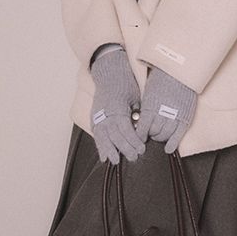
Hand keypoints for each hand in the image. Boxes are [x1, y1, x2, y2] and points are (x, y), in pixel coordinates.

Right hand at [90, 49, 145, 163]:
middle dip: (125, 149)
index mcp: (117, 109)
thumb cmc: (125, 84)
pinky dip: (100, 146)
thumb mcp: (136, 97)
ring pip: (103, 138)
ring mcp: (98, 117)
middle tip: (134, 157)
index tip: (142, 149)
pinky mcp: (94, 118)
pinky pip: (97, 135)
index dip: (134, 141)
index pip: (126, 130)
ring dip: (110, 151)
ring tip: (116, 161)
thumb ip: (137, 114)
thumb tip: (141, 130)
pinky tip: (104, 157)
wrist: (109, 74)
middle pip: (115, 137)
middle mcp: (106, 115)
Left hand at [135, 66, 196, 153]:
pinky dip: (172, 144)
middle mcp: (160, 114)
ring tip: (159, 136)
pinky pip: (178, 136)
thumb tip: (141, 117)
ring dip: (160, 138)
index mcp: (149, 107)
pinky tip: (168, 149)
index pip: (142, 128)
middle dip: (150, 136)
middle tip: (150, 135)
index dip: (139, 135)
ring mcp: (174, 117)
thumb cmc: (163, 77)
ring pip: (164, 136)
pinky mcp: (185, 118)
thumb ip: (146, 106)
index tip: (138, 137)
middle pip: (153, 133)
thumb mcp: (149, 92)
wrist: (180, 71)